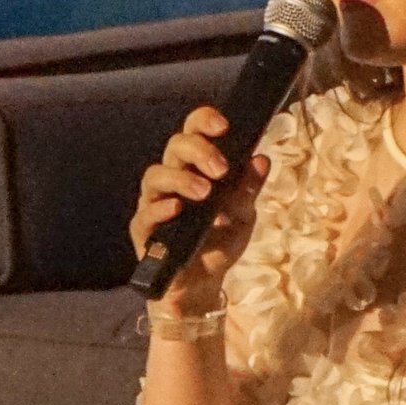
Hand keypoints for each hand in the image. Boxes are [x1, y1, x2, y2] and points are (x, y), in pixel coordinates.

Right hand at [130, 104, 267, 295]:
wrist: (204, 283)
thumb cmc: (220, 239)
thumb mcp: (243, 215)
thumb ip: (248, 189)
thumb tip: (261, 159)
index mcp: (195, 166)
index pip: (193, 132)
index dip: (204, 121)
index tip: (223, 126)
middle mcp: (172, 177)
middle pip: (174, 146)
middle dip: (198, 150)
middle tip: (220, 169)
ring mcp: (154, 202)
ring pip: (155, 175)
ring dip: (180, 179)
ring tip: (204, 192)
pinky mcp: (144, 230)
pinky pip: (145, 214)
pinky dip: (161, 208)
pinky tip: (178, 209)